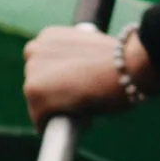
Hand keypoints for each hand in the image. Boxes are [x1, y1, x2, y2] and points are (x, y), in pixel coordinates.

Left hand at [23, 24, 159, 126]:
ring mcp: (32, 70)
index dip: (56, 77)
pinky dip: (53, 126)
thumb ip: (74, 60)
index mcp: (50, 35)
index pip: (41, 62)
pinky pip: (39, 120)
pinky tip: (73, 122)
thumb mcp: (92, 51)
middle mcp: (35, 48)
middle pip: (34, 80)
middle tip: (75, 100)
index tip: (72, 85)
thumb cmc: (121, 61)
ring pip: (35, 101)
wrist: (127, 67)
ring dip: (52, 109)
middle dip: (51, 92)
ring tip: (77, 111)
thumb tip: (72, 80)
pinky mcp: (34, 92)